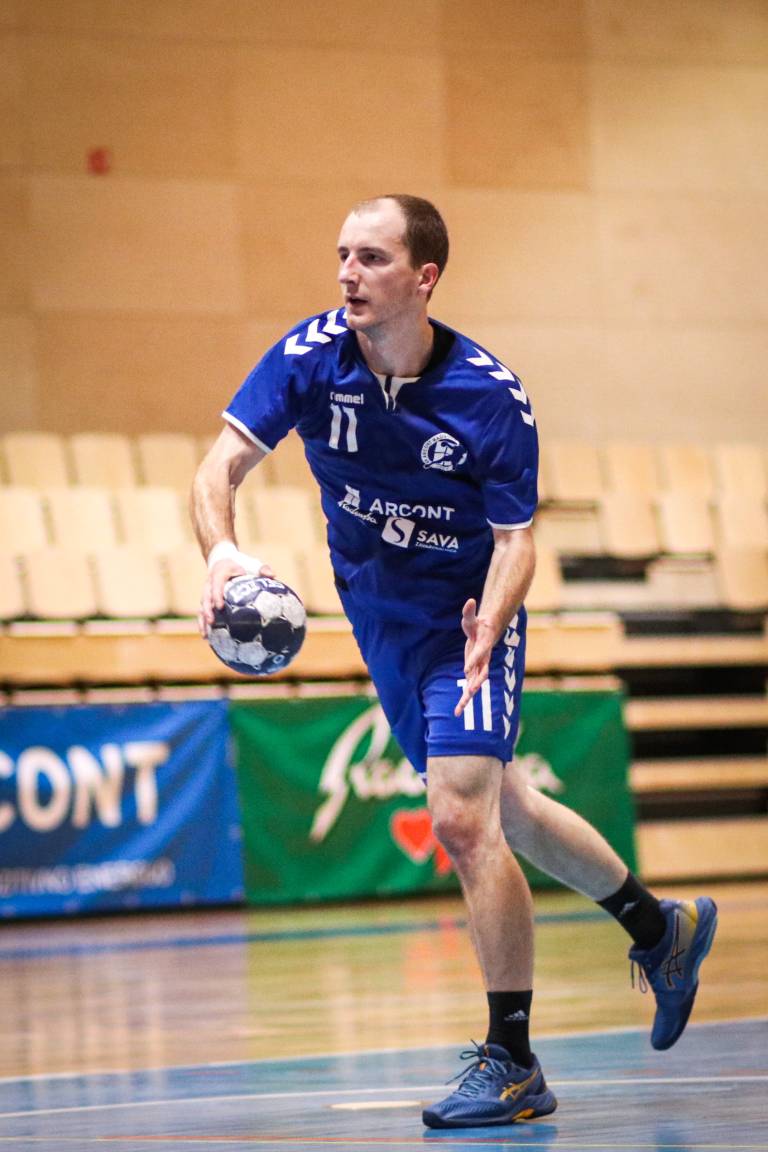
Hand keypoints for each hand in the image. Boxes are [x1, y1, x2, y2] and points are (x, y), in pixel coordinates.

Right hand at [198, 558, 274, 637]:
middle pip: (206, 597)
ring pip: (202, 606)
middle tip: (211, 621)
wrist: (225, 561)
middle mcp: (210, 582)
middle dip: (207, 610)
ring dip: (203, 619)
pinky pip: (202, 611)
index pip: (216, 584)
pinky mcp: (206, 599)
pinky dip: (203, 623)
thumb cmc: (242, 565)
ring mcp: (206, 592)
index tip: (220, 606)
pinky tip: (207, 636)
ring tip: (206, 634)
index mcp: (220, 573)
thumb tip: (273, 575)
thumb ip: (262, 569)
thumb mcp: (252, 564)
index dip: (217, 595)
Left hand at [454, 598, 495, 716]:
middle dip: (475, 684)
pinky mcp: (473, 673)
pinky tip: (457, 711)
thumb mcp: (471, 619)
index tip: (466, 669)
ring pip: (475, 685)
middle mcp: (483, 660)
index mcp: (484, 647)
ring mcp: (479, 668)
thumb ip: (469, 612)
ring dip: (467, 697)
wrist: (488, 634)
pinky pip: (469, 687)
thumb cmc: (479, 625)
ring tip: (459, 710)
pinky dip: (464, 699)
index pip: (479, 654)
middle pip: (481, 674)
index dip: (473, 660)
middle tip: (470, 692)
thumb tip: (469, 601)